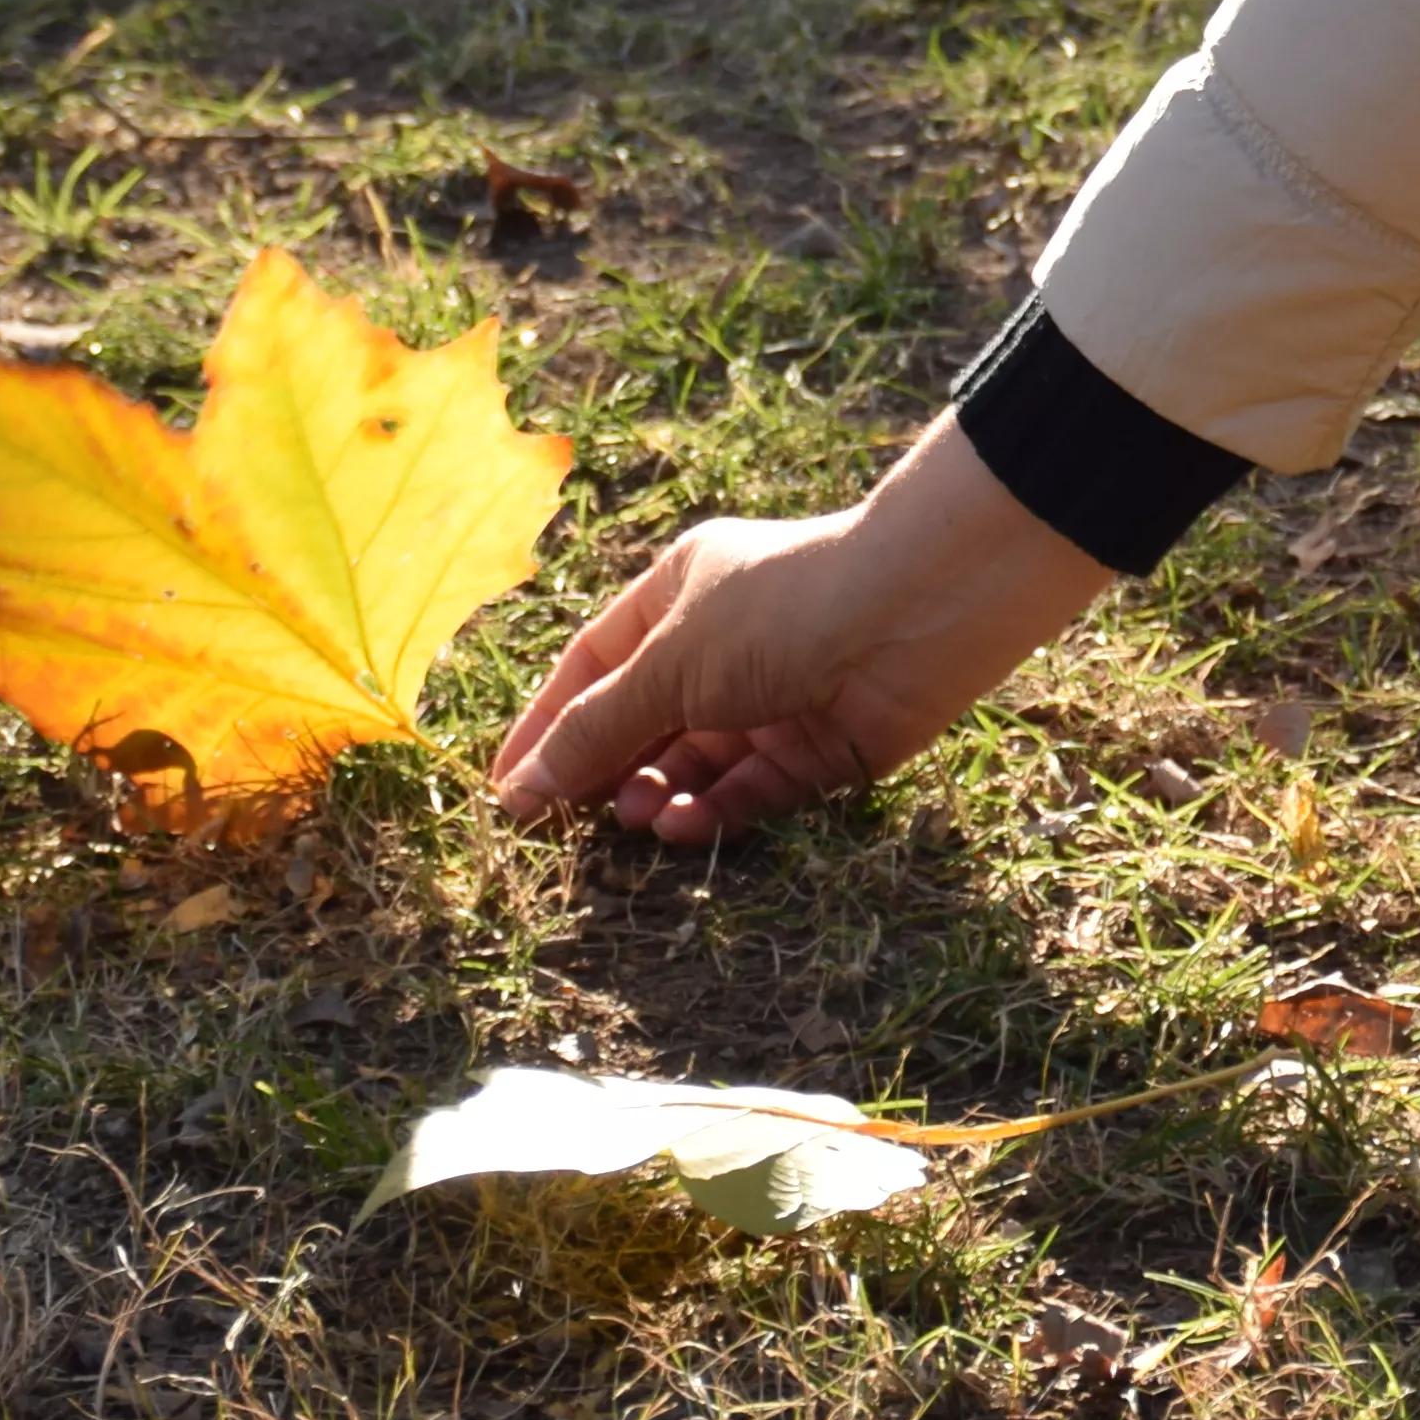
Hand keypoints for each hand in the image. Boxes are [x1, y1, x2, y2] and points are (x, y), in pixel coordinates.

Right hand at [487, 417, 1114, 845]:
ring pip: (694, 762)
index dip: (547, 726)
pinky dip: (713, 811)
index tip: (506, 791)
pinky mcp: (816, 747)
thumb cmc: (778, 610)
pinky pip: (749, 789)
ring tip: (634, 817)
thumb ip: (596, 729)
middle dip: (603, 770)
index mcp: (677, 594)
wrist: (913, 612)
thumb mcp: (668, 664)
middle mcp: (721, 644)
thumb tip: (523, 788)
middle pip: (642, 720)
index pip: (591, 666)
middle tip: (567, 823)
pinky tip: (680, 825)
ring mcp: (771, 697)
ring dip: (657, 793)